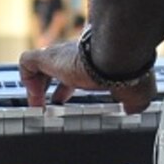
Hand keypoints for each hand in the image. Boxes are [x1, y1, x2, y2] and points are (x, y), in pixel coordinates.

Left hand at [19, 39, 156, 113]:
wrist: (120, 58)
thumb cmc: (129, 72)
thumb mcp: (136, 92)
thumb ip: (134, 101)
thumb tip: (134, 109)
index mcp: (93, 63)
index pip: (75, 71)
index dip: (66, 86)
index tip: (61, 99)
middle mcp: (74, 55)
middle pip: (54, 69)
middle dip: (48, 87)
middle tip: (46, 105)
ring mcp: (61, 54)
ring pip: (38, 63)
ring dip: (34, 86)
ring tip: (37, 107)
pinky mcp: (48, 56)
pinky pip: (27, 62)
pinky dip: (27, 80)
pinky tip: (36, 99)